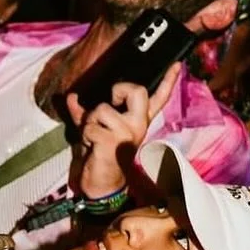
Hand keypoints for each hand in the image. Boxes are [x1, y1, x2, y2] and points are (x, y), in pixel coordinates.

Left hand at [67, 65, 179, 197]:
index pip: (158, 98)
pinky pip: (90, 125)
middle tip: (111, 102)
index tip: (177, 64)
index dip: (168, 80)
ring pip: (102, 108)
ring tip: (94, 136)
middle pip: (136, 90)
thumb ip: (84, 112)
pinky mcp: (114, 141)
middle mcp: (138, 124)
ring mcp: (128, 133)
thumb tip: (72, 96)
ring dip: (89, 121)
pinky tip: (91, 146)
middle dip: (119, 89)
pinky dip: (84, 134)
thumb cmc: (100, 154)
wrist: (101, 185)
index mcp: (137, 120)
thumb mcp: (94, 128)